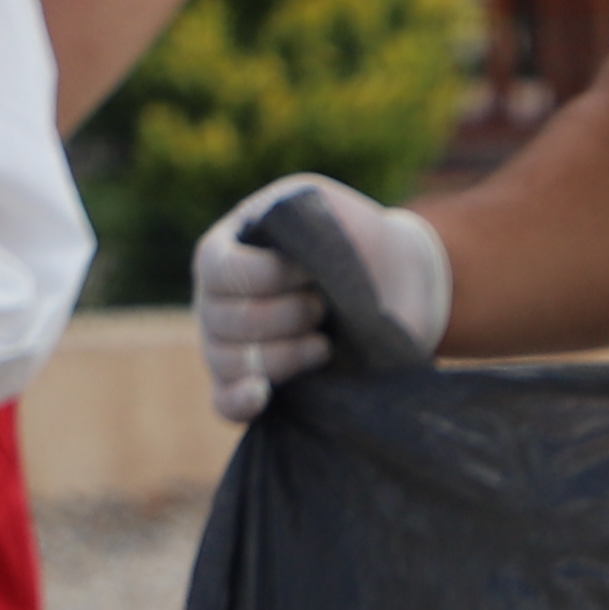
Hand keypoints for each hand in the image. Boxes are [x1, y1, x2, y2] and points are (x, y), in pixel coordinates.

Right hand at [191, 174, 448, 420]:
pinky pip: (225, 403)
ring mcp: (226, 345)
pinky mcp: (251, 385)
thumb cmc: (353, 237)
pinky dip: (239, 402)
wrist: (393, 282)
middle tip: (324, 308)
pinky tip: (262, 396)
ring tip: (325, 345)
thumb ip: (292, 213)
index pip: (220, 270)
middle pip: (226, 321)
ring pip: (229, 363)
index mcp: (224, 251)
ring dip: (284, 357)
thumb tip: (269, 229)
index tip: (312, 273)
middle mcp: (215, 300)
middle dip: (287, 316)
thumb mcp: (322, 207)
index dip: (269, 277)